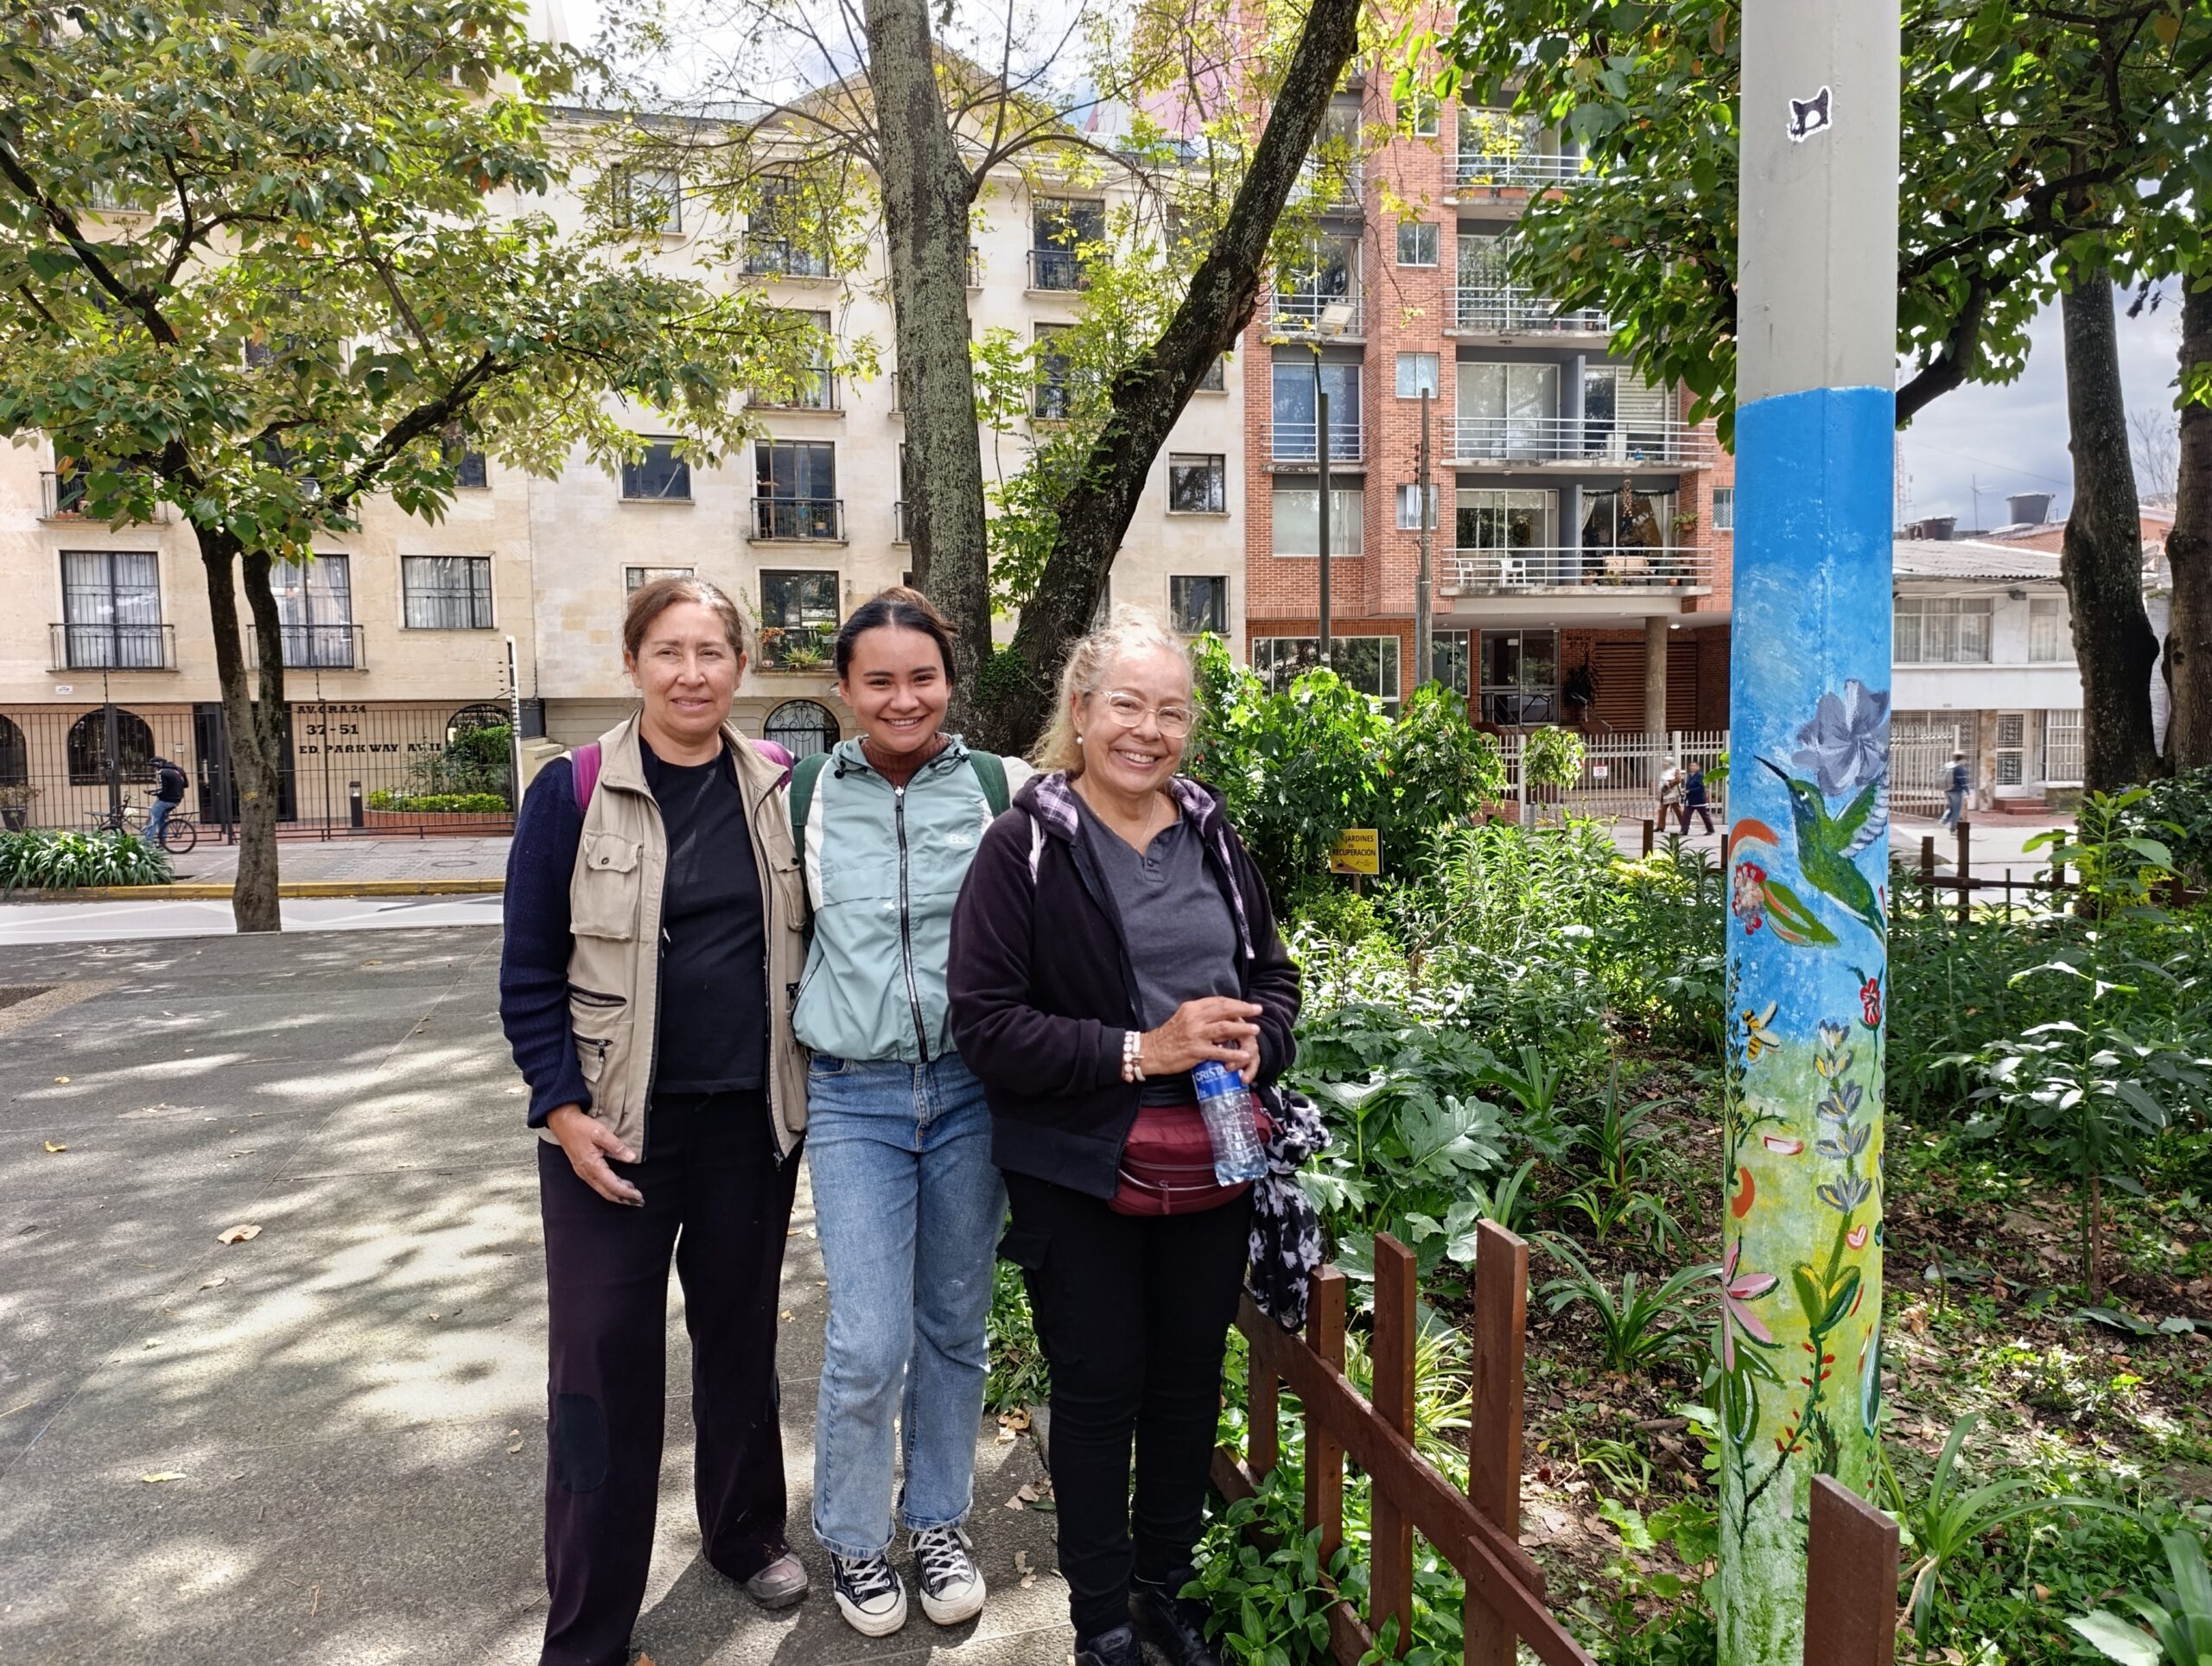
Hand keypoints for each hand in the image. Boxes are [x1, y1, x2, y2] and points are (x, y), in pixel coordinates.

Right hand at [546, 1105, 642, 1205]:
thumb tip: (632, 1158)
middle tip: (639, 1202)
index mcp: (592, 1165)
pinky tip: (618, 1185)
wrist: (562, 1123)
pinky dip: (609, 1188)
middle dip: (623, 1199)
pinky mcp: (582, 1170)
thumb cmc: (580, 1127)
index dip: (626, 1193)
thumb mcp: (601, 1133)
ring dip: (617, 1194)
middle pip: (607, 1192)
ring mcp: (583, 1173)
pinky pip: (597, 1184)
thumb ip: (617, 1147)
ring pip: (602, 1190)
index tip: (639, 1196)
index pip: (612, 1185)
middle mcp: (586, 1173)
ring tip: (632, 1195)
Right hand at [1140, 997, 1262, 1076]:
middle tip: (1258, 1010)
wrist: (1151, 1051)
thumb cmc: (1169, 1036)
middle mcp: (1194, 1018)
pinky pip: (1219, 1051)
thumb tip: (1222, 1015)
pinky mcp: (1196, 1051)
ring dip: (1242, 1028)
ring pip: (1224, 1028)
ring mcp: (1195, 1034)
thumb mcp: (1184, 1018)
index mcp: (1192, 1008)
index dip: (1235, 1002)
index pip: (1218, 1001)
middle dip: (1244, 1009)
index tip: (1248, 1005)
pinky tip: (1244, 1055)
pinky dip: (1233, 1053)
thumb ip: (1201, 1015)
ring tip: (1255, 1029)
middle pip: (1224, 1010)